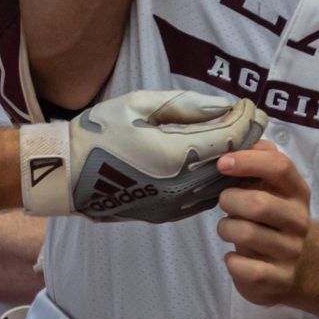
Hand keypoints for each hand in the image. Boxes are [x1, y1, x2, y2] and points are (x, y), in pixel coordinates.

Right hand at [26, 91, 268, 222]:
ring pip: (220, 183)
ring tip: (237, 142)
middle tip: (252, 122)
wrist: (66, 175)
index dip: (244, 119)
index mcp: (175, 155)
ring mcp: (175, 203)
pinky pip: (203, 196)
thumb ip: (185, 105)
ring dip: (233, 163)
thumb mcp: (138, 105)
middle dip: (245, 141)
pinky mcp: (168, 213)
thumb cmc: (97, 133)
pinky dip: (214, 179)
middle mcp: (182, 185)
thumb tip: (222, 106)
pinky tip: (213, 165)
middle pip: (232, 163)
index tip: (250, 105)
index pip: (229, 138)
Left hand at [217, 142, 311, 307]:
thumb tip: (241, 141)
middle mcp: (299, 221)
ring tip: (229, 229)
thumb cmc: (270, 218)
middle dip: (230, 201)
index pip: (279, 166)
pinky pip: (243, 267)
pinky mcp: (279, 279)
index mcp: (296, 192)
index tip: (222, 163)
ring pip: (246, 233)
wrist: (293, 268)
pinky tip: (234, 256)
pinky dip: (231, 261)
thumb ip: (259, 160)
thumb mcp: (270, 188)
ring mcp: (291, 252)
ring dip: (226, 228)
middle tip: (225, 204)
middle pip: (258, 203)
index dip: (247, 161)